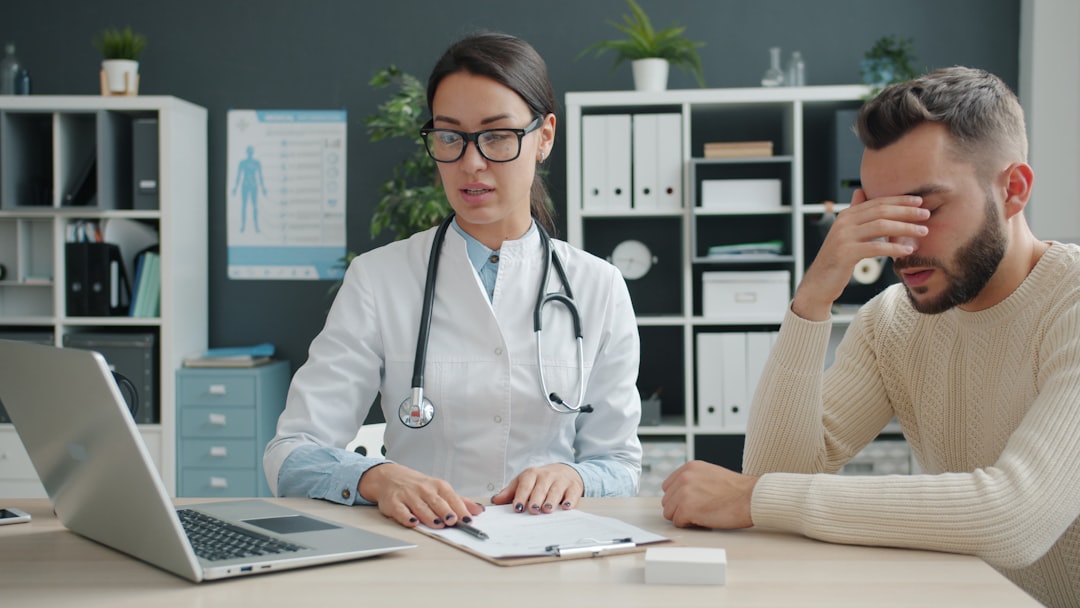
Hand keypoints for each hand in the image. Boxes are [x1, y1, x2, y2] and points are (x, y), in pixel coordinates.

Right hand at [358, 463, 483, 527]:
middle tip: (453, 521)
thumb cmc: (418, 486)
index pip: (452, 498)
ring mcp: (408, 495)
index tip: (468, 519)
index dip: (460, 509)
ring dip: (429, 516)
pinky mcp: (393, 502)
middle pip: (437, 502)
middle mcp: (424, 490)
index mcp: (438, 486)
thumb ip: (459, 501)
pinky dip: (406, 517)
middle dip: (446, 511)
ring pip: (420, 507)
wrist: (389, 477)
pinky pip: (400, 510)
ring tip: (438, 524)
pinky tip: (413, 522)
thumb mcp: (440, 490)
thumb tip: (478, 511)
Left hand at [491, 463, 583, 513]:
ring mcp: (561, 480)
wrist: (565, 471)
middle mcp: (546, 476)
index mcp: (531, 474)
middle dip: (536, 499)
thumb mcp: (524, 482)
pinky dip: (569, 500)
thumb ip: (510, 492)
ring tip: (547, 509)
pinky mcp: (573, 487)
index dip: (521, 496)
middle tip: (532, 510)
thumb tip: (495, 500)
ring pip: (555, 490)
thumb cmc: (540, 480)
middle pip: (540, 488)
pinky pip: (572, 493)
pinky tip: (565, 507)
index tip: (517, 508)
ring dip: (551, 500)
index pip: (525, 485)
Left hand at [661, 460, 756, 528]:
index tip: (690, 503)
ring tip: (702, 515)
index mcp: (690, 468)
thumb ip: (694, 480)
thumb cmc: (738, 491)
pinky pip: (678, 522)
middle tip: (699, 511)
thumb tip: (680, 494)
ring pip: (670, 513)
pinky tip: (704, 520)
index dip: (678, 498)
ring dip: (684, 517)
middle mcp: (684, 477)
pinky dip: (690, 525)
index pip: (668, 486)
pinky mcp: (687, 508)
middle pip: (667, 501)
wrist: (751, 498)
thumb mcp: (711, 475)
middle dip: (680, 509)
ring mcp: (684, 492)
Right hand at [793, 190, 928, 319]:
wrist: (819, 283)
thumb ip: (855, 214)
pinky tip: (908, 251)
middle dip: (906, 211)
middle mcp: (843, 222)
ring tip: (923, 232)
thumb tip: (860, 191)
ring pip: (880, 227)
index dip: (899, 200)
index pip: (877, 202)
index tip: (919, 201)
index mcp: (846, 215)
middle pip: (881, 211)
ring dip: (905, 228)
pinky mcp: (845, 253)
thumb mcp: (845, 233)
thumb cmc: (837, 259)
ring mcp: (843, 237)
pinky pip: (875, 248)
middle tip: (926, 214)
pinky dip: (894, 248)